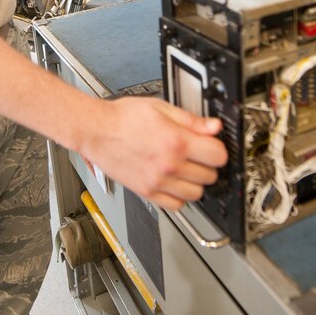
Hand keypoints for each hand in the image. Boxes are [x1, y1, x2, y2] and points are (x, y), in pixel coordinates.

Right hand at [81, 97, 227, 209]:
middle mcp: (169, 165)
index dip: (218, 149)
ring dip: (196, 182)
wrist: (96, 130)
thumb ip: (191, 120)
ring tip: (187, 169)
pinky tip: (174, 182)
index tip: (212, 145)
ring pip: (196, 194)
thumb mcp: (161, 108)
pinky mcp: (146, 192)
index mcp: (176, 142)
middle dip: (208, 164)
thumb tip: (214, 127)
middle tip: (199, 155)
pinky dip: (179, 196)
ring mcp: (158, 182)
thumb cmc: (123, 117)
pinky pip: (176, 205)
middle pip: (210, 176)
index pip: (218, 155)